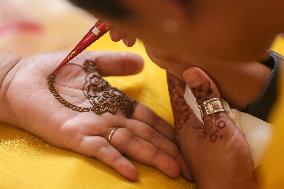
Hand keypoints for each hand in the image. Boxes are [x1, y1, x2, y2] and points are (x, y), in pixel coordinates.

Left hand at [0, 51, 190, 180]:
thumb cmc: (56, 71)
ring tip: (174, 171)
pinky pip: (100, 151)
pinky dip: (117, 161)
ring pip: (129, 144)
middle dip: (168, 150)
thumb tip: (142, 62)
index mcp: (115, 104)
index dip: (167, 130)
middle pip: (145, 136)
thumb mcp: (92, 64)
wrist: (23, 78)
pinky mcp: (76, 136)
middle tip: (189, 167)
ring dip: (152, 158)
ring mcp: (94, 129)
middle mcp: (109, 119)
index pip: (148, 119)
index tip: (186, 141)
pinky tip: (133, 174)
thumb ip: (116, 64)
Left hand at [167, 67, 257, 188]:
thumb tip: (192, 71)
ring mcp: (194, 133)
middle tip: (183, 59)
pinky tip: (205, 100)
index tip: (169, 55)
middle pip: (182, 96)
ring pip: (191, 105)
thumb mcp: (218, 128)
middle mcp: (186, 125)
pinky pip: (200, 115)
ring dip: (192, 90)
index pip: (176, 90)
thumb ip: (207, 101)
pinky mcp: (205, 139)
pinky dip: (202, 103)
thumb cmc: (224, 164)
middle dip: (182, 78)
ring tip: (194, 74)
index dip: (174, 72)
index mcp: (184, 121)